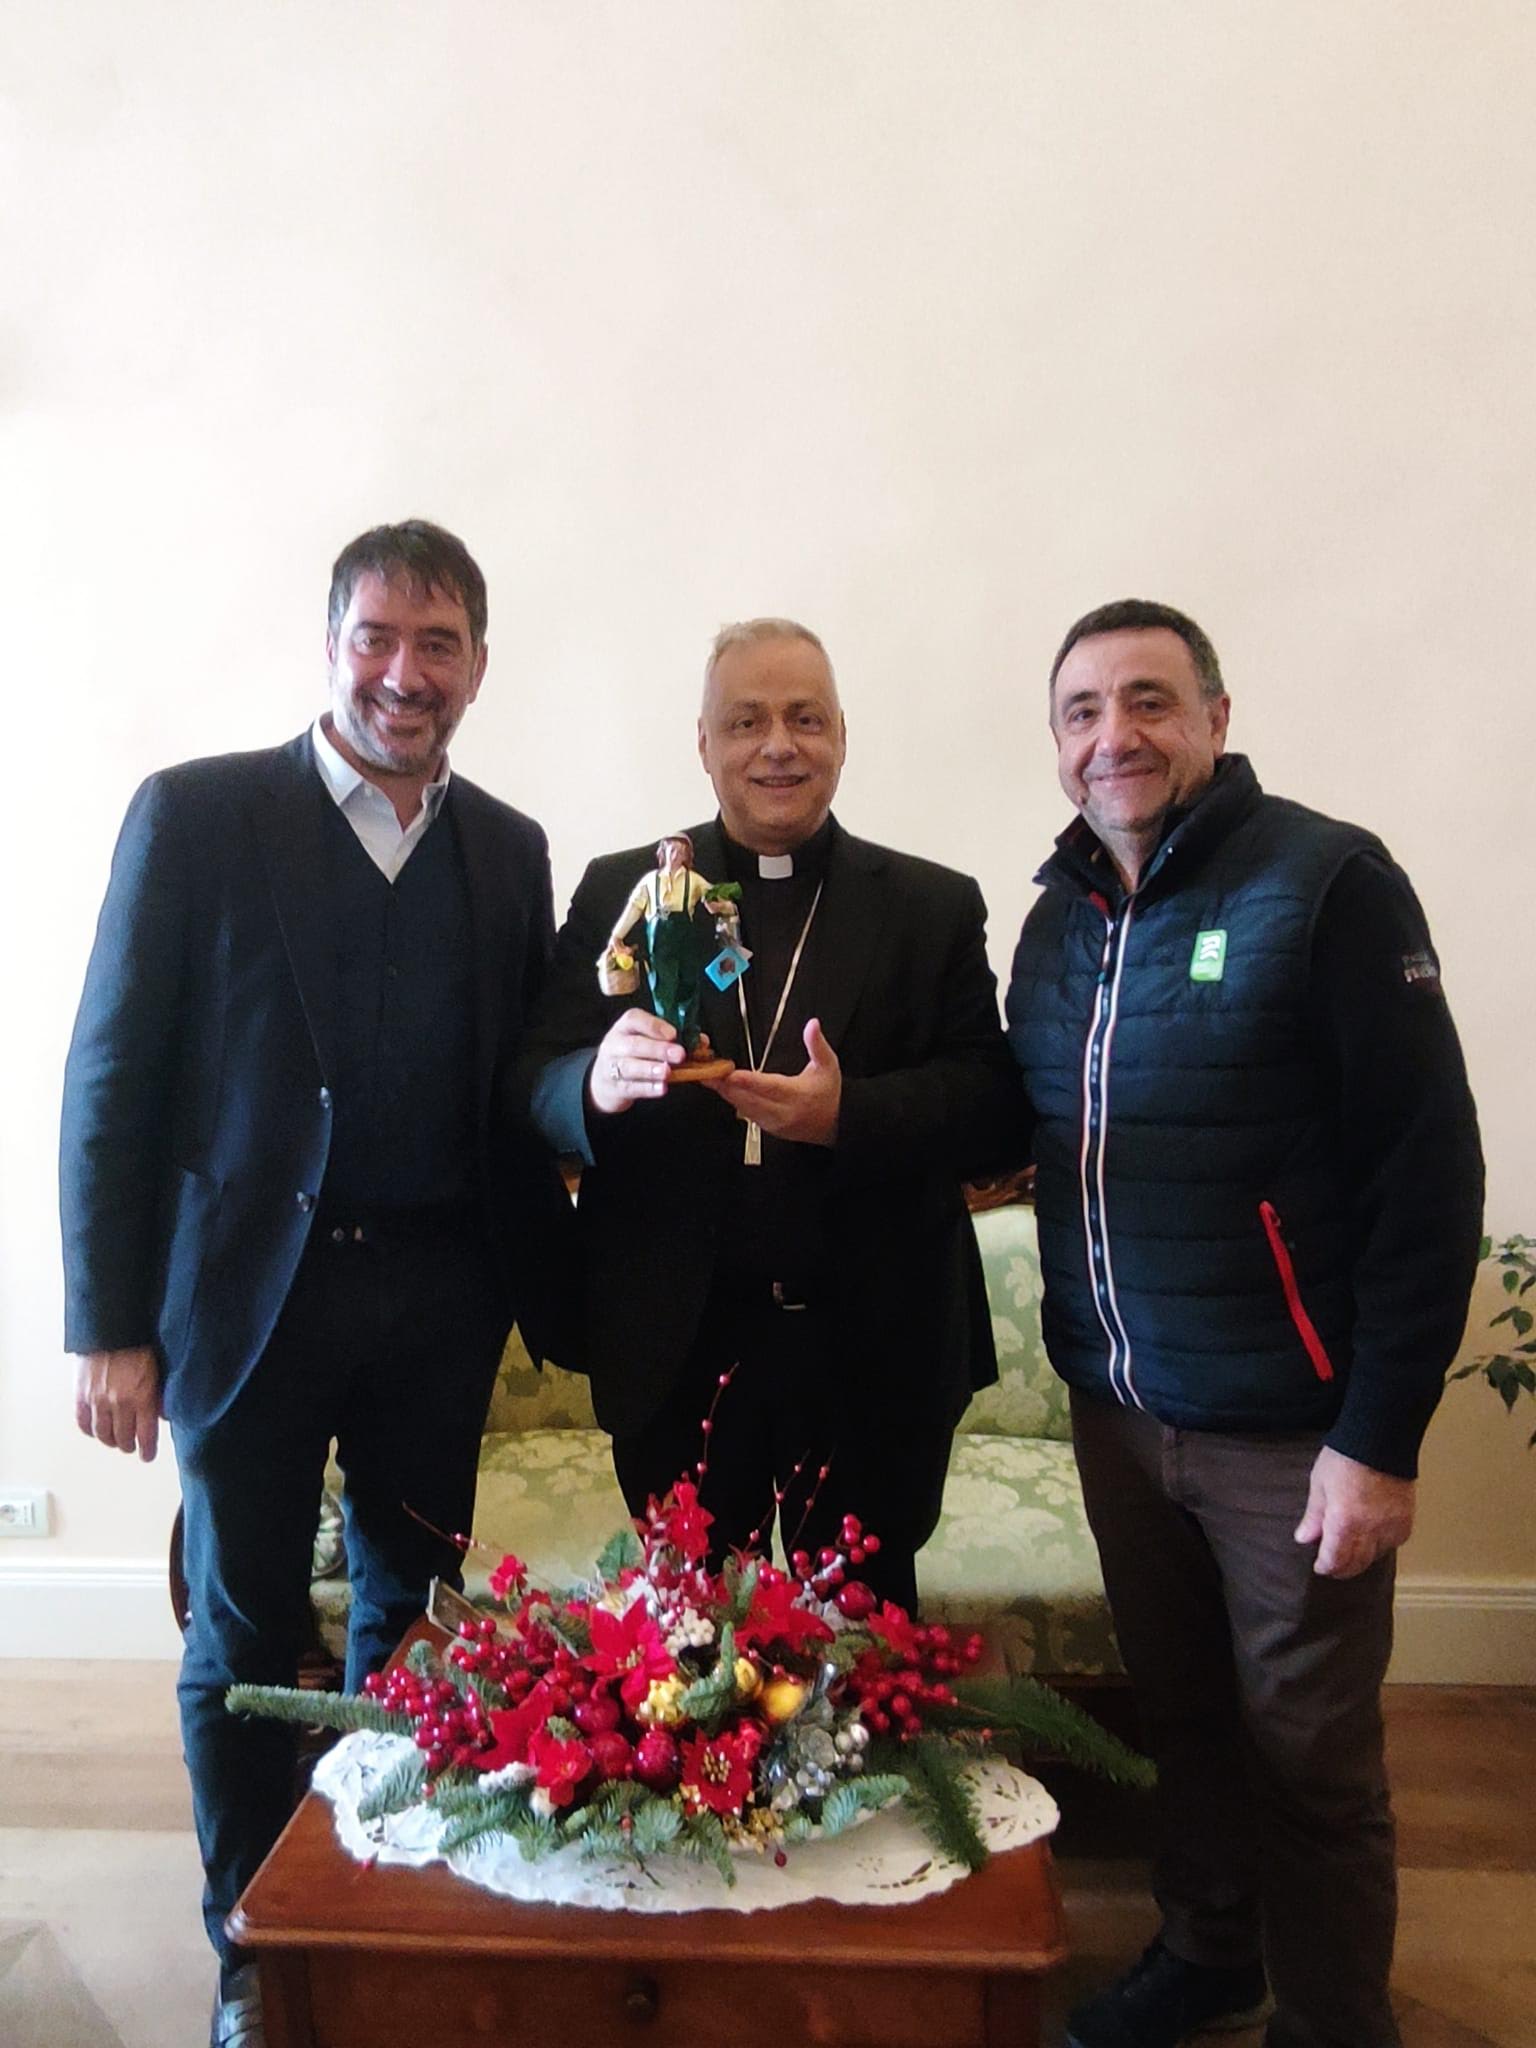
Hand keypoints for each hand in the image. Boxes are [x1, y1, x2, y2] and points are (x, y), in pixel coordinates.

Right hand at [74, 1346, 161, 1461]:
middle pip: (122, 1439)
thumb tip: (163, 1416)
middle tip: (132, 1446)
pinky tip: (96, 1430)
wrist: (111, 1327)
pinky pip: (83, 1423)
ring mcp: (97, 1400)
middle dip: (129, 1446)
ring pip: (102, 1435)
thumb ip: (160, 1395)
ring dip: (110, 1441)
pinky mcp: (80, 1394)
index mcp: (142, 1397)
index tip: (148, 1456)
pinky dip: (90, 1431)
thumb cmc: (139, 1344)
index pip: (145, 1436)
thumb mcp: (159, 1370)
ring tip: (115, 1440)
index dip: (147, 1450)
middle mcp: (119, 1402)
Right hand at [588, 1008, 685, 1114]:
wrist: (604, 1080)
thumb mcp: (645, 1041)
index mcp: (625, 1027)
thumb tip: (702, 1041)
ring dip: (650, 1069)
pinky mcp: (614, 1087)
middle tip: (679, 1054)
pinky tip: (661, 1088)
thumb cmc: (632, 1055)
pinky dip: (647, 1088)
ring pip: (629, 1066)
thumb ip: (671, 1039)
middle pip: (634, 1044)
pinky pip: (631, 1087)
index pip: (634, 1019)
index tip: (673, 1033)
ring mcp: (611, 1066)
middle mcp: (615, 1044)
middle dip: (658, 1049)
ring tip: (667, 1072)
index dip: (654, 1025)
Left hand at [716, 1017, 841, 1147]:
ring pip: (742, 1106)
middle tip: (706, 1070)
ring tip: (707, 1076)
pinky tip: (721, 1087)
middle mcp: (782, 1112)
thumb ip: (817, 1044)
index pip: (769, 1088)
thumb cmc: (829, 1092)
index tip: (731, 1074)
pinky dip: (733, 1099)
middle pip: (748, 1098)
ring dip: (725, 1091)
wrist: (834, 1124)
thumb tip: (812, 1024)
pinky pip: (745, 1112)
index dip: (748, 1082)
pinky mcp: (766, 1128)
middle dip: (725, 1084)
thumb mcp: (828, 1065)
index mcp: (797, 1095)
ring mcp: (772, 1122)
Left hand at [1294, 1444, 1414, 1578]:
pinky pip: (1393, 1544)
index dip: (1326, 1567)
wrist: (1380, 1441)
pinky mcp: (1405, 1521)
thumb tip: (1304, 1538)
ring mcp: (1390, 1527)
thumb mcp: (1320, 1484)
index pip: (1335, 1559)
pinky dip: (1382, 1547)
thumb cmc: (1345, 1458)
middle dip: (1342, 1569)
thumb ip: (1314, 1516)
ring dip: (1362, 1559)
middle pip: (1356, 1563)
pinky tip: (1373, 1541)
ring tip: (1351, 1554)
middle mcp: (1369, 1530)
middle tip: (1333, 1567)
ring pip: (1376, 1557)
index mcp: (1344, 1522)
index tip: (1320, 1566)